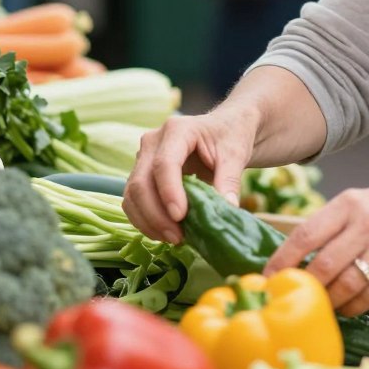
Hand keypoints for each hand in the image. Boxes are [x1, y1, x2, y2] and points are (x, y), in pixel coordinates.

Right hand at [122, 102, 258, 244]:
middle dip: (156, 215)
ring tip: (174, 238)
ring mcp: (144, 158)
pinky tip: (165, 233)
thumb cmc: (230, 137)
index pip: (164, 164)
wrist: (225, 129)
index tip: (180, 216)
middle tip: (178, 237)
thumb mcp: (236, 154)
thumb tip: (227, 209)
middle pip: (141, 182)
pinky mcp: (142, 175)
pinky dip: (145, 221)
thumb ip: (230, 180)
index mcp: (178, 130)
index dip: (169, 192)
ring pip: (132, 195)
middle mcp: (153, 141)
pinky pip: (133, 202)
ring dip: (148, 222)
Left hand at [265, 178, 368, 315]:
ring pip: (346, 285)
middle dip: (305, 287)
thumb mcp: (356, 202)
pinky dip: (352, 307)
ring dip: (328, 301)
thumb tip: (288, 258)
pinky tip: (345, 307)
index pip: (306, 234)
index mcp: (349, 203)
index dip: (283, 260)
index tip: (268, 277)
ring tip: (320, 305)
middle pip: (324, 265)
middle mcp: (368, 222)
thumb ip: (328, 225)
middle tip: (293, 298)